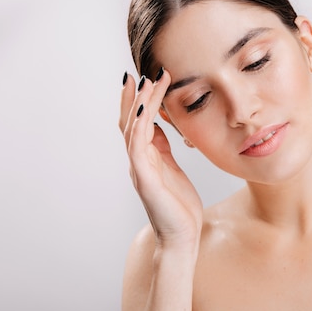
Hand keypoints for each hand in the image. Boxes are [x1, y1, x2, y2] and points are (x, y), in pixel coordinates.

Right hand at [119, 71, 202, 250]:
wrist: (181, 237)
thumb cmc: (179, 206)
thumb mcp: (173, 169)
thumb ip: (164, 149)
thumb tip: (161, 127)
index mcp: (146, 158)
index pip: (138, 124)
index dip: (138, 102)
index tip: (144, 79)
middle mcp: (138, 161)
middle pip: (130, 122)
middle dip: (134, 97)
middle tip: (138, 73)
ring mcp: (139, 169)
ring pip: (133, 129)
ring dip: (139, 104)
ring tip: (146, 82)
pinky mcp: (145, 178)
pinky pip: (139, 146)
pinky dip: (141, 124)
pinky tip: (148, 108)